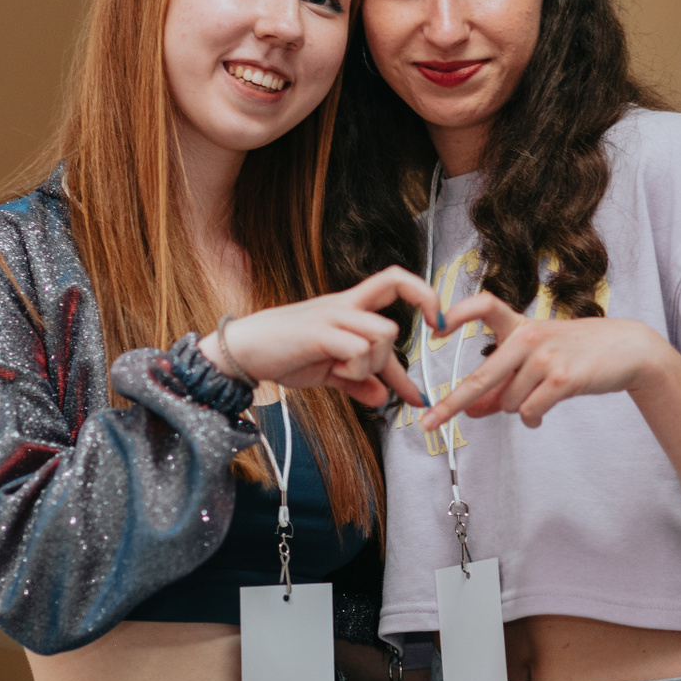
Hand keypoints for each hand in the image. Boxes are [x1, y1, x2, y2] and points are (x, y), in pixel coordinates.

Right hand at [201, 267, 439, 410]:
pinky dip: (357, 370)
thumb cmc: (283, 354)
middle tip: (423, 340)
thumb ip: (357, 381)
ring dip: (375, 363)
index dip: (423, 295)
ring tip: (348, 372)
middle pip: (395, 292)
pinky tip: (338, 373)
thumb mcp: (328, 372)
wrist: (243, 351)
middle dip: (416, 317)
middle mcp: (344, 305)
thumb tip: (382, 398)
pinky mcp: (319, 333)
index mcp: (349, 307)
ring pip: (383, 333)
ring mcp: (332, 317)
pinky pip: (359, 350)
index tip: (438, 324)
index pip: (394, 282)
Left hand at [417, 292, 673, 430]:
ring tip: (539, 398)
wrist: (626, 349)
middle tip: (429, 423)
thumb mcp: (535, 360)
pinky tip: (543, 412)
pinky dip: (534, 418)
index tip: (435, 328)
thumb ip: (503, 382)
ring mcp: (546, 356)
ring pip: (509, 403)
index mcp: (519, 324)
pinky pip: (530, 411)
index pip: (484, 306)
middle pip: (481, 377)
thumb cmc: (575, 352)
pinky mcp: (563, 378)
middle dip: (452, 404)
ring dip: (519, 409)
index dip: (457, 314)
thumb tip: (470, 410)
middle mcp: (529, 336)